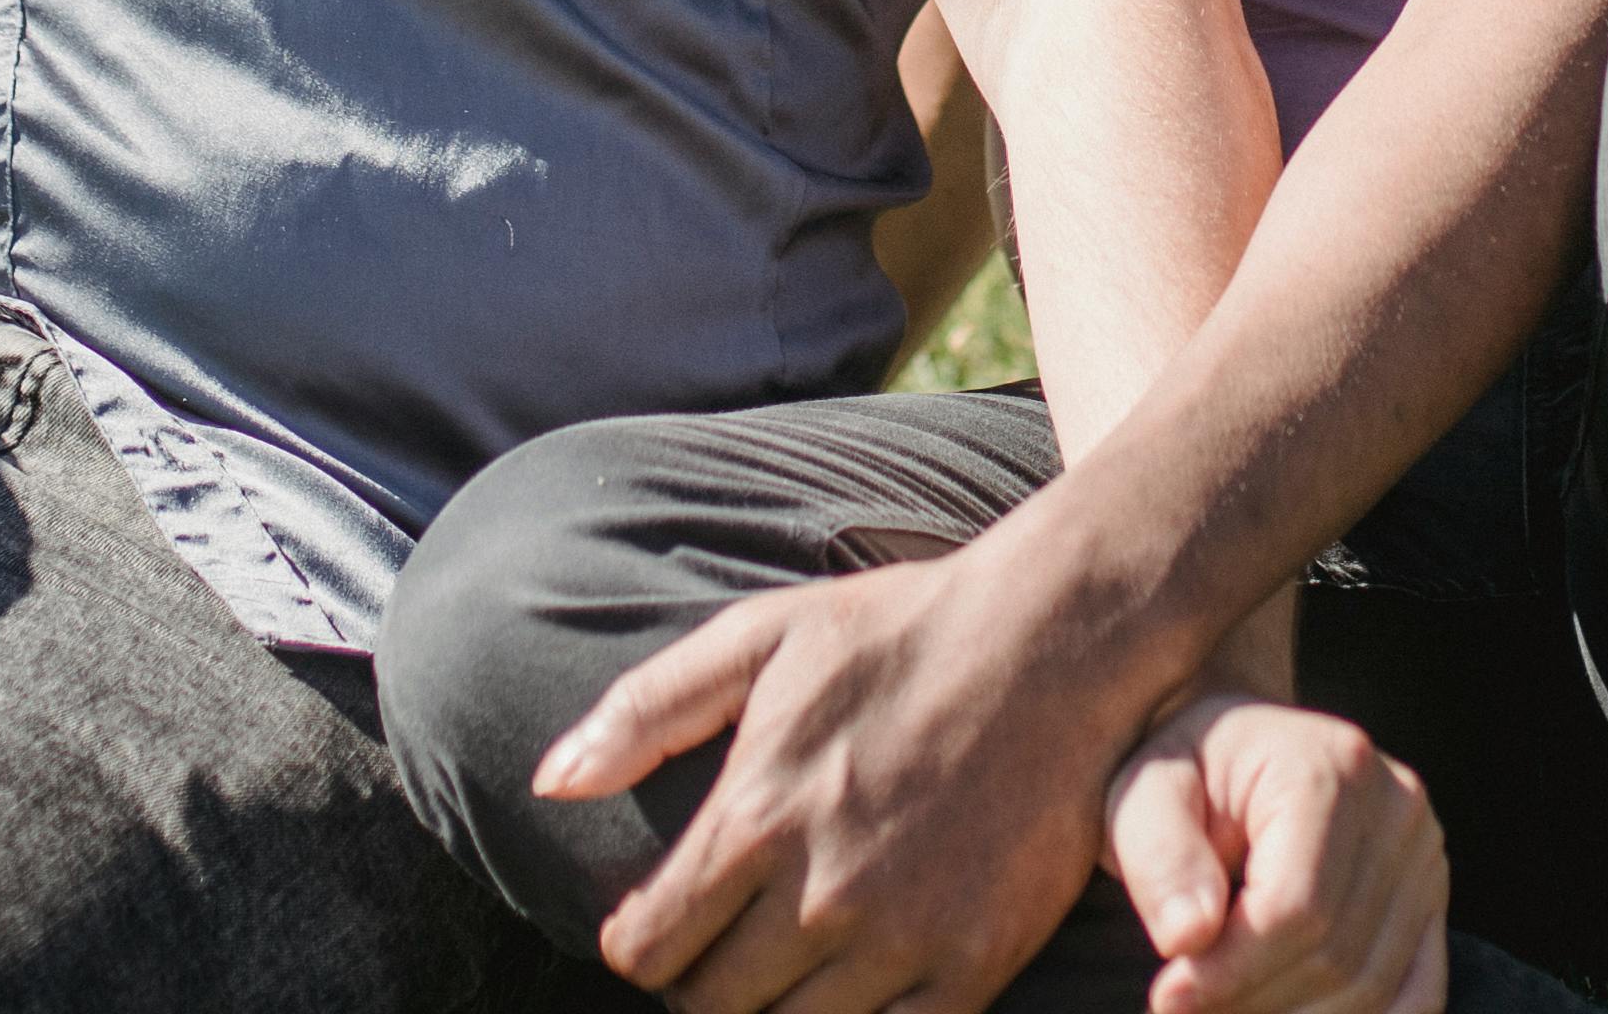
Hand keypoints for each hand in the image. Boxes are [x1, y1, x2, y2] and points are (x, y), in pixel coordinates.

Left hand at [533, 549, 1133, 1011]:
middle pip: (712, 1008)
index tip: (657, 929)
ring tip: (781, 979)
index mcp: (756, 816)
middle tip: (719, 958)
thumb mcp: (763, 638)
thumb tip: (549, 783)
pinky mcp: (974, 965)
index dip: (639, 945)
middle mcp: (821, 892)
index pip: (649, 945)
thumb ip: (648, 708)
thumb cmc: (899, 631)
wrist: (1057, 640)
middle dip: (701, 988)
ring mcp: (901, 937)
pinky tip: (852, 999)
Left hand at [1106, 693, 1448, 1013]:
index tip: (1168, 998)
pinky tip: (1289, 1013)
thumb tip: (1188, 936)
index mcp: (1328, 765)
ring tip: (1227, 1008)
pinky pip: (1416, 993)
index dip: (1231, 972)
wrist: (1236, 755)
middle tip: (1185, 1008)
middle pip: (1335, 955)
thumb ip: (1160, 859)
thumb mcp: (1146, 796)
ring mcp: (1425, 855)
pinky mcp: (1431, 899)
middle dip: (1253, 1002)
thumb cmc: (1188, 777)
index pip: (1295, 906)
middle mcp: (1397, 805)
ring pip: (1373, 986)